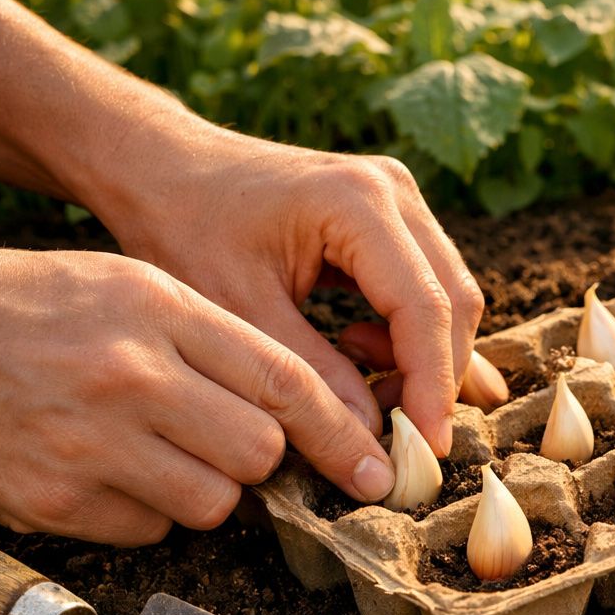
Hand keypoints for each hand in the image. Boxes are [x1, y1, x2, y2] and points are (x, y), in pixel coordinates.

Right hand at [0, 247, 396, 544]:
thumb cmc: (9, 305)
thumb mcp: (116, 283)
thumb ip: (207, 337)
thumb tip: (289, 408)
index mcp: (154, 305)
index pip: (284, 380)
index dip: (342, 432)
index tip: (374, 467)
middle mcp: (130, 373)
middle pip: (260, 452)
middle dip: (259, 460)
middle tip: (223, 442)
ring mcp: (88, 442)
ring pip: (213, 503)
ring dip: (202, 491)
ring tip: (150, 452)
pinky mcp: (50, 501)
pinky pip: (147, 532)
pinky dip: (141, 514)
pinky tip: (100, 473)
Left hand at [91, 126, 483, 457]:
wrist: (161, 166)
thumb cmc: (185, 227)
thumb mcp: (239, 312)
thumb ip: (310, 377)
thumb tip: (372, 442)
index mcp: (357, 203)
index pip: (425, 306)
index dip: (432, 384)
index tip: (426, 449)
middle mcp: (394, 192)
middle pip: (453, 302)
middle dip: (435, 378)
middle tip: (401, 439)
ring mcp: (399, 200)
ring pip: (449, 298)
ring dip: (423, 359)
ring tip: (366, 392)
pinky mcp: (393, 218)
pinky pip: (427, 286)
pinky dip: (411, 337)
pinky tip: (369, 362)